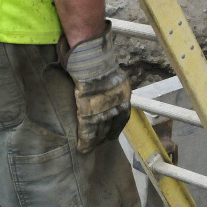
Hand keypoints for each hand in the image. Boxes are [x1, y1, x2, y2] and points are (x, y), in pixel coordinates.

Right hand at [58, 21, 130, 153]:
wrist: (92, 58)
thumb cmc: (98, 59)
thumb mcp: (112, 72)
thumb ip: (109, 83)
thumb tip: (102, 84)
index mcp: (123, 94)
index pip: (122, 116)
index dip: (116, 128)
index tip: (111, 135)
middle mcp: (116, 104)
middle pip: (110, 125)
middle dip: (105, 136)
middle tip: (99, 143)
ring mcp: (103, 108)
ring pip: (99, 130)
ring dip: (94, 141)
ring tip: (89, 148)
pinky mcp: (89, 111)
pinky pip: (87, 129)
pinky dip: (85, 140)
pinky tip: (82, 147)